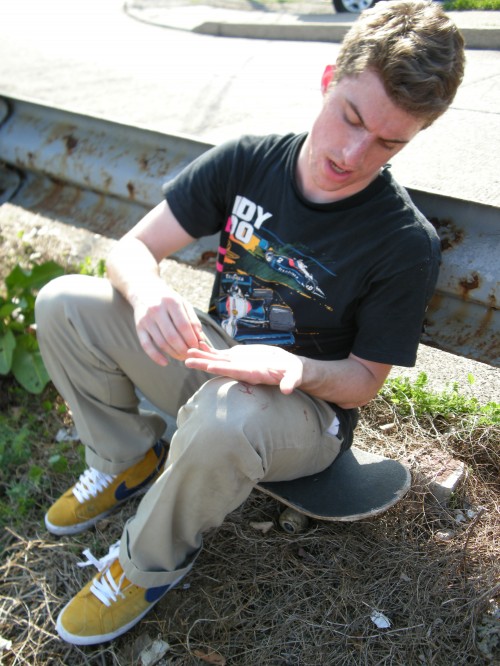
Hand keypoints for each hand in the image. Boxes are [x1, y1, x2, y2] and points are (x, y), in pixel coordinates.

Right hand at [133, 281, 203, 364]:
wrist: (144, 289)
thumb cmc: (168, 299)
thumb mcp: (183, 304)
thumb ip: (193, 321)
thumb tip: (201, 340)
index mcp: (171, 302)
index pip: (183, 326)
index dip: (192, 339)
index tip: (197, 347)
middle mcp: (157, 310)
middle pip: (172, 336)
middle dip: (184, 349)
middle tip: (191, 354)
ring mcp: (146, 319)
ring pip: (161, 342)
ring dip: (173, 354)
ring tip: (182, 357)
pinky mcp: (138, 327)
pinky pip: (146, 345)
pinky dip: (155, 356)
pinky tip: (165, 362)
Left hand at [185, 344, 302, 393]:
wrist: (288, 368)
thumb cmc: (292, 373)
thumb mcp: (293, 376)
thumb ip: (290, 382)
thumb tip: (288, 389)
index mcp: (253, 374)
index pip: (234, 372)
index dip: (221, 369)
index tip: (208, 365)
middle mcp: (241, 370)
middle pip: (220, 367)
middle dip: (204, 363)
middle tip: (186, 360)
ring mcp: (238, 363)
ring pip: (217, 359)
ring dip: (202, 355)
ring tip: (187, 350)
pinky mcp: (238, 356)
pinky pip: (221, 353)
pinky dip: (210, 349)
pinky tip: (198, 344)